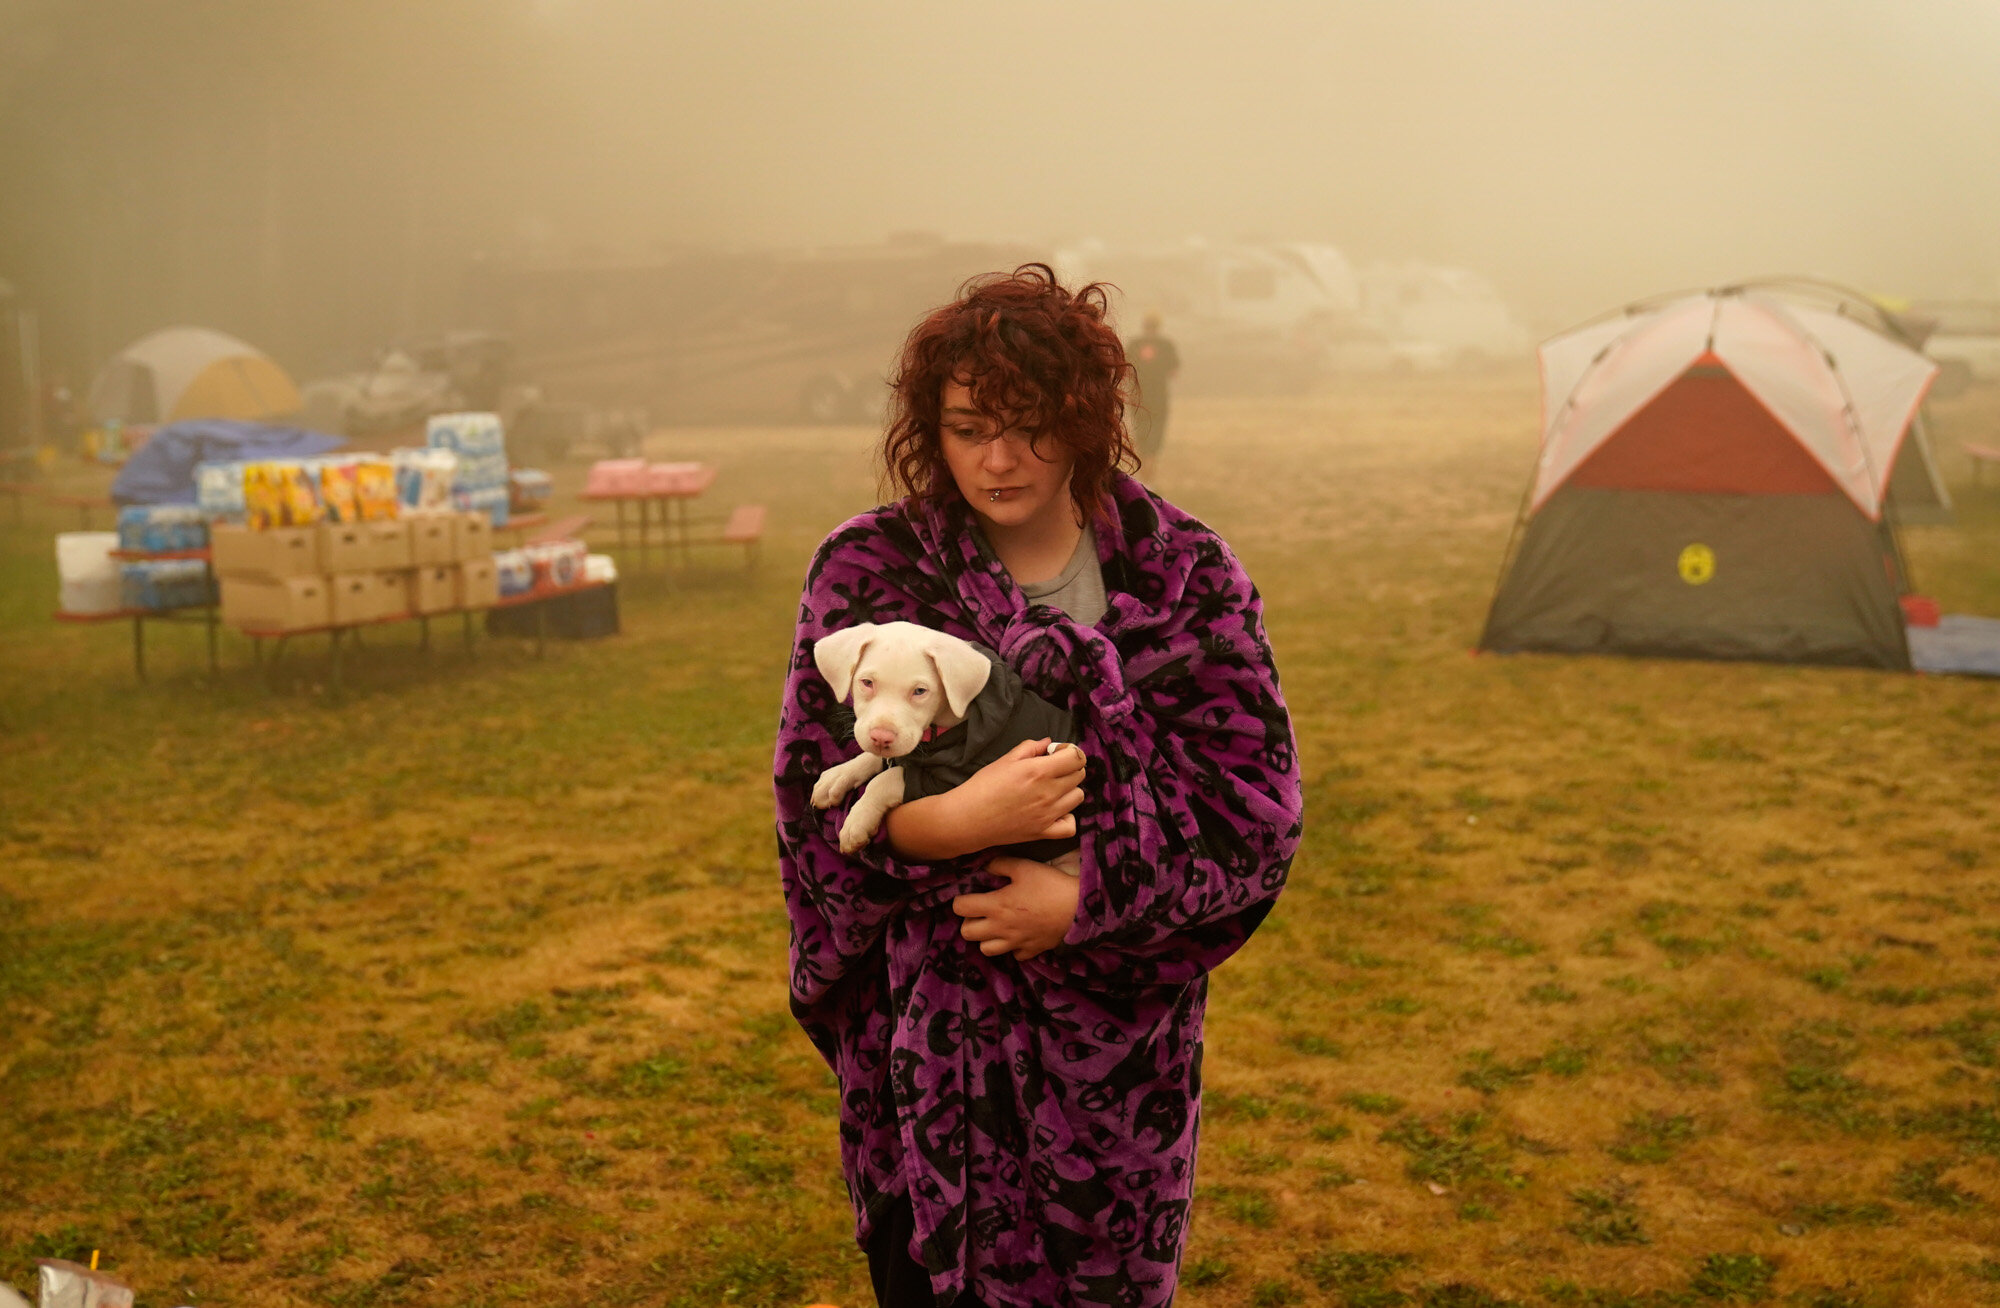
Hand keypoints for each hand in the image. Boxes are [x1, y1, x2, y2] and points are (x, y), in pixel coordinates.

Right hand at [951, 739, 1085, 849]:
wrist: (968, 818)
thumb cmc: (983, 786)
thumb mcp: (1005, 760)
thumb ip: (1030, 747)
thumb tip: (1048, 742)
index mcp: (1039, 771)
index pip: (1076, 757)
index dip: (1070, 752)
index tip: (1058, 754)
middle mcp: (1048, 792)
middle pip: (1079, 775)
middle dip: (1070, 768)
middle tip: (1053, 770)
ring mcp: (1048, 814)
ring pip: (1078, 797)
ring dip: (1070, 790)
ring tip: (1053, 790)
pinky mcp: (1044, 832)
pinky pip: (1071, 825)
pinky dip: (1067, 817)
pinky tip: (1056, 812)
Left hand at [951, 856, 1080, 960]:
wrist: (1079, 909)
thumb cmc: (1050, 885)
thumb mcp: (1024, 867)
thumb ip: (1000, 865)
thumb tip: (985, 867)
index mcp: (996, 906)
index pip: (960, 908)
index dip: (961, 900)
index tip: (971, 895)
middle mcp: (1001, 928)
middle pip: (967, 933)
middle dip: (969, 922)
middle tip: (982, 912)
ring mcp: (1015, 943)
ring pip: (985, 950)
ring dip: (987, 938)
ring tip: (996, 926)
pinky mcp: (1031, 951)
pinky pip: (1013, 955)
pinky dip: (1013, 947)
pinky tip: (1019, 935)